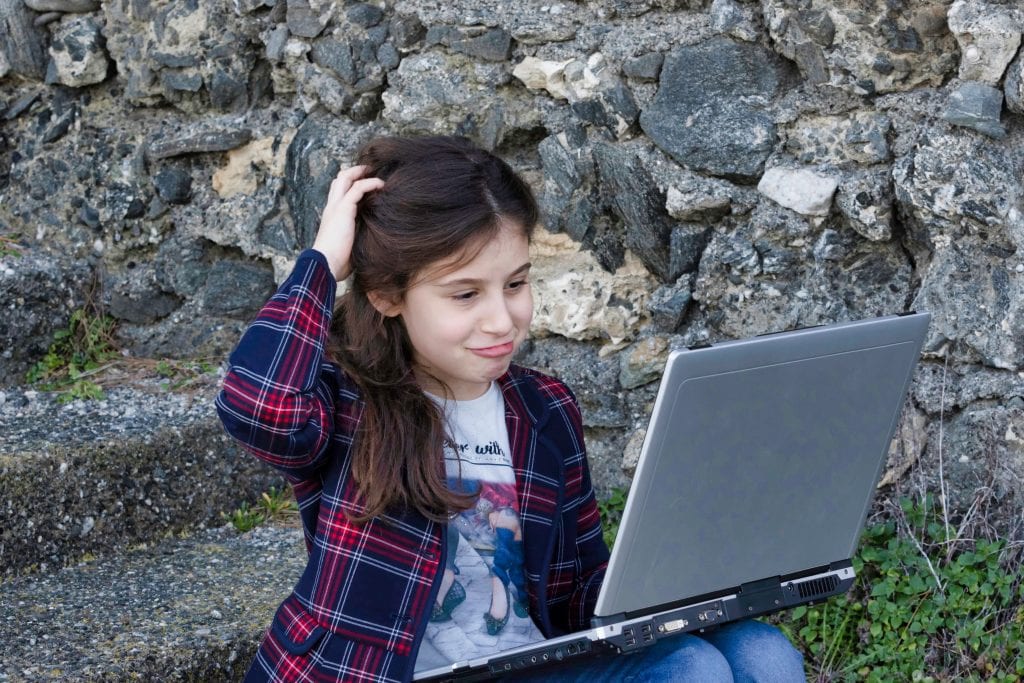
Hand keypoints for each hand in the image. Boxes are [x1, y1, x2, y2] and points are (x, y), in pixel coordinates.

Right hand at [312, 165, 384, 280]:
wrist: (325, 264)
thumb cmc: (337, 262)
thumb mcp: (349, 245)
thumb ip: (357, 237)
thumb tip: (373, 242)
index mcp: (332, 215)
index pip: (338, 192)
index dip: (351, 184)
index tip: (367, 183)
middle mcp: (332, 207)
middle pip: (339, 179)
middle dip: (355, 172)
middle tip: (371, 171)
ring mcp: (336, 206)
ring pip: (345, 178)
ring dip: (361, 172)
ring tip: (376, 172)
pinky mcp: (343, 209)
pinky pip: (358, 188)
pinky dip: (370, 183)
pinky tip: (381, 184)